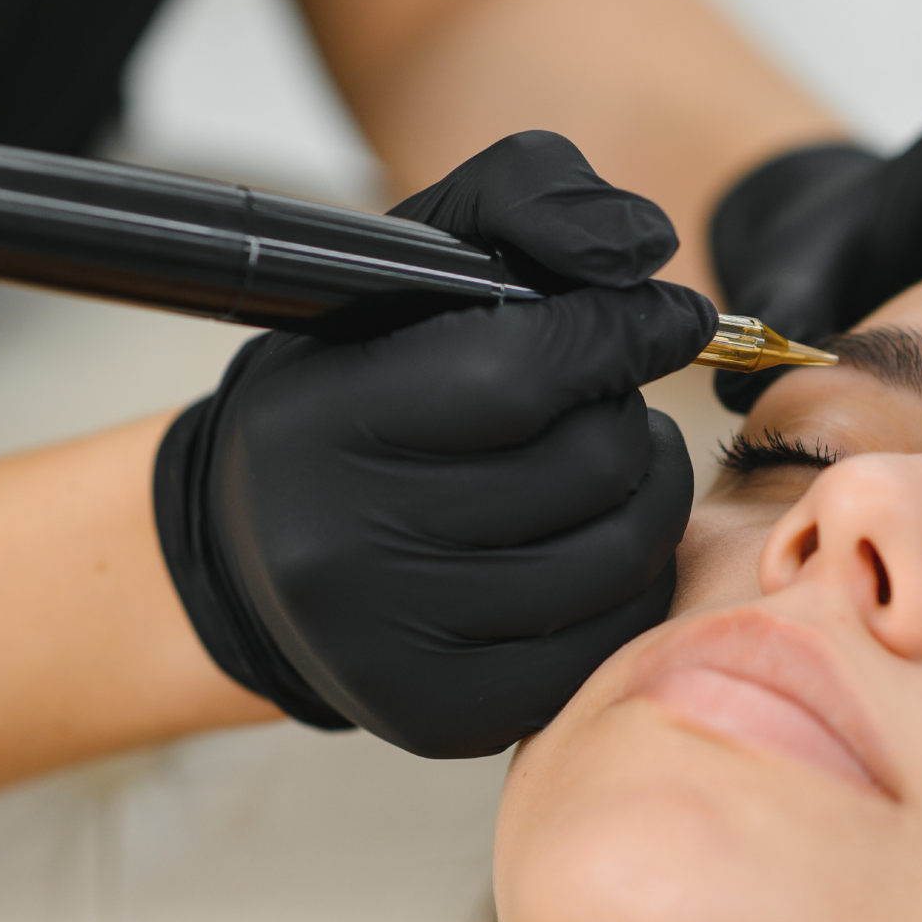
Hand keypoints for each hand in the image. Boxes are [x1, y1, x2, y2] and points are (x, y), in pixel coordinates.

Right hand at [154, 132, 714, 756]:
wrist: (254, 556)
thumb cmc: (352, 397)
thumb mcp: (404, 269)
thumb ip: (522, 204)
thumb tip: (645, 250)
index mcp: (323, 424)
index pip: (521, 372)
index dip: (621, 335)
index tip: (667, 318)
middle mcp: (344, 547)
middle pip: (585, 468)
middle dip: (628, 416)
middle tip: (612, 401)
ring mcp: (394, 646)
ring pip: (618, 556)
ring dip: (648, 493)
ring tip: (616, 464)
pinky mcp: (440, 718)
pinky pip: (609, 637)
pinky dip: (633, 579)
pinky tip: (598, 540)